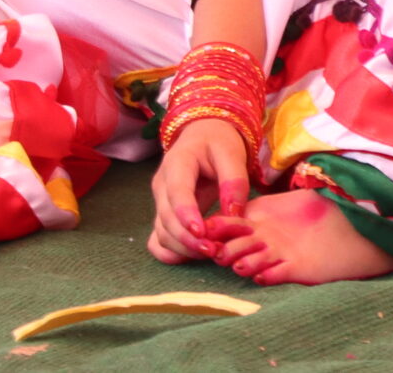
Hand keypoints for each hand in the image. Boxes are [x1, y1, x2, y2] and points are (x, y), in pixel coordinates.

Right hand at [149, 117, 250, 263]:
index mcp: (178, 162)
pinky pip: (157, 239)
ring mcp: (159, 201)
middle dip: (188, 238)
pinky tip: (192, 255)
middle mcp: (162, 184)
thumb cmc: (219, 142)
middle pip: (166, 218)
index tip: (201, 232)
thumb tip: (234, 214)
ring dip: (182, 247)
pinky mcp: (163, 214)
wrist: (203, 136)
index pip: (176, 191)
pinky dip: (171, 251)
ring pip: (161, 232)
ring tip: (211, 252)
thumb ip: (234, 181)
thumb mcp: (232, 153)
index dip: (186, 214)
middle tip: (215, 250)